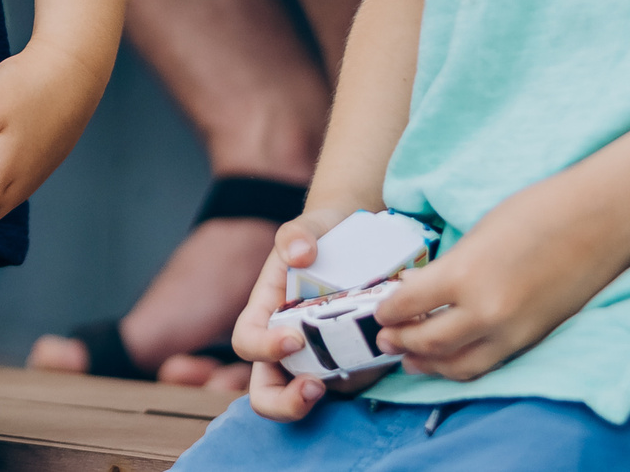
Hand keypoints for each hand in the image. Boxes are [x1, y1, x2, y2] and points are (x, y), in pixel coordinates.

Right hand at [226, 202, 391, 420]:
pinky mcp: (348, 363)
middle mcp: (284, 343)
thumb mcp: (309, 227)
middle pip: (266, 391)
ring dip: (331, 394)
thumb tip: (299, 253)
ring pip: (310, 395)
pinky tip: (382, 355)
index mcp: (265, 313)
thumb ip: (297, 234)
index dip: (263, 348)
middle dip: (285, 402)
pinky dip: (364, 380)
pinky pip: (350, 384)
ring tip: (360, 370)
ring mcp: (316, 357)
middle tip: (314, 389)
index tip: (294, 339)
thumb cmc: (323, 236)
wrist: (354, 240)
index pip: (247, 343)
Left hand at [370, 180, 628, 380]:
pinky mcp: (533, 340)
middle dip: (400, 342)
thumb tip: (416, 286)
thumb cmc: (535, 213)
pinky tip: (450, 358)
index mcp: (463, 274)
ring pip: (459, 365)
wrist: (597, 221)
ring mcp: (512, 332)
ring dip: (428, 363)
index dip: (386, 310)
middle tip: (383, 338)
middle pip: (428, 342)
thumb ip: (447, 267)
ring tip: (409, 358)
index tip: (376, 310)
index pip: (408, 304)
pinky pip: (489, 364)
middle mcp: (485, 312)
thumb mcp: (476, 235)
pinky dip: (463, 366)